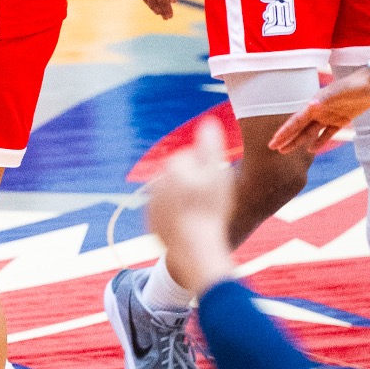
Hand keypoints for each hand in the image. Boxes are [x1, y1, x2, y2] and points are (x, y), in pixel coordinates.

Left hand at [144, 120, 235, 294]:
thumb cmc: (209, 209)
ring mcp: (152, 202)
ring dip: (186, 200)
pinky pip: (169, 213)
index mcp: (173, 165)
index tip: (217, 186)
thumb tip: (209, 121)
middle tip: (211, 202)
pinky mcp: (151, 220)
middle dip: (195, 184)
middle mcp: (157, 180)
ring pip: (175, 195)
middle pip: (183, 177)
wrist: (193, 248)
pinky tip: (192, 225)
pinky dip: (178, 216)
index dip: (209, 171)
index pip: (193, 158)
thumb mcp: (217, 173)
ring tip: (203, 215)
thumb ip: (211, 145)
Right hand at [268, 69, 369, 154]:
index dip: (285, 132)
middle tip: (274, 148)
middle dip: (287, 138)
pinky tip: (312, 150)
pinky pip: (327, 133)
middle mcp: (319, 111)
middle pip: (299, 128)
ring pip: (310, 132)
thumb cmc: (354, 86)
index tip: (274, 141)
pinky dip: (320, 141)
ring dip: (299, 141)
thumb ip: (325, 99)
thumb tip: (310, 104)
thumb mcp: (339, 92)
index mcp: (315, 104)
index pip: (296, 121)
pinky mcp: (340, 120)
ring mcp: (329, 116)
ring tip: (286, 150)